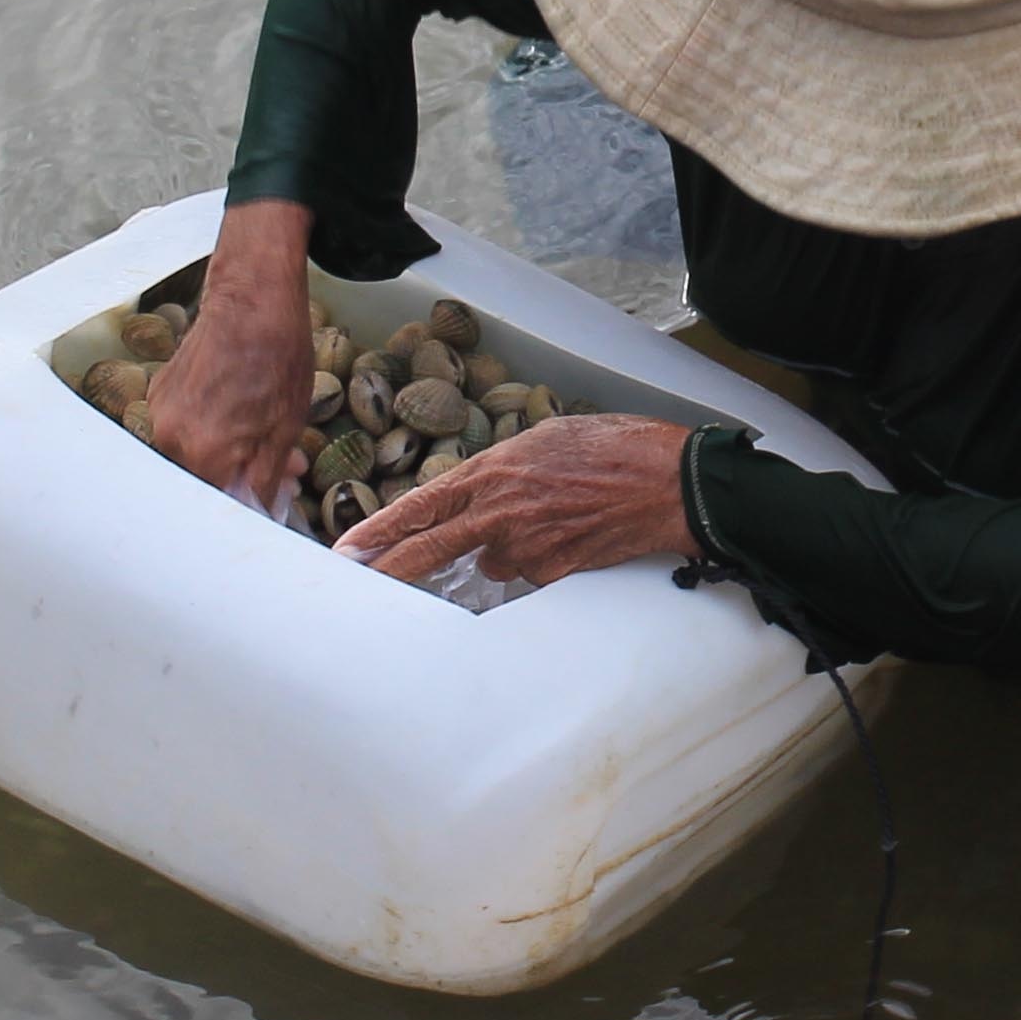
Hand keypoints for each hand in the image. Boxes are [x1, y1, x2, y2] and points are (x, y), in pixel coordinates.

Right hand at [150, 199, 322, 504]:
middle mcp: (171, 439)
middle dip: (243, 479)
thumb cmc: (275, 358)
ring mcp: (160, 414)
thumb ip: (264, 477)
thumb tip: (258, 509)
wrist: (251, 300)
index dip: (252, 505)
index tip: (274, 497)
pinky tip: (239, 410)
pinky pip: (184, 428)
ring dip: (228, 454)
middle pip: (205, 481)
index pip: (222, 505)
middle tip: (283, 467)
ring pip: (194, 454)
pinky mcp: (159, 393)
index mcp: (203, 454)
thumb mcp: (285, 427)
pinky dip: (210, 429)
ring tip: (265, 432)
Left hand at [340, 414, 696, 591]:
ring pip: (492, 562)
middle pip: (429, 550)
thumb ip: (503, 470)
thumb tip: (482, 497)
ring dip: (506, 549)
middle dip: (390, 568)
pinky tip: (573, 535)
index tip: (350, 549)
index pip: (421, 506)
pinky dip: (542, 559)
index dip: (381, 530)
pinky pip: (531, 572)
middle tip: (357, 581)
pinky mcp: (554, 572)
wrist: (670, 483)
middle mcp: (501, 512)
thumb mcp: (547, 438)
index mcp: (494, 471)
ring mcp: (526, 546)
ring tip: (553, 519)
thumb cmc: (617, 448)